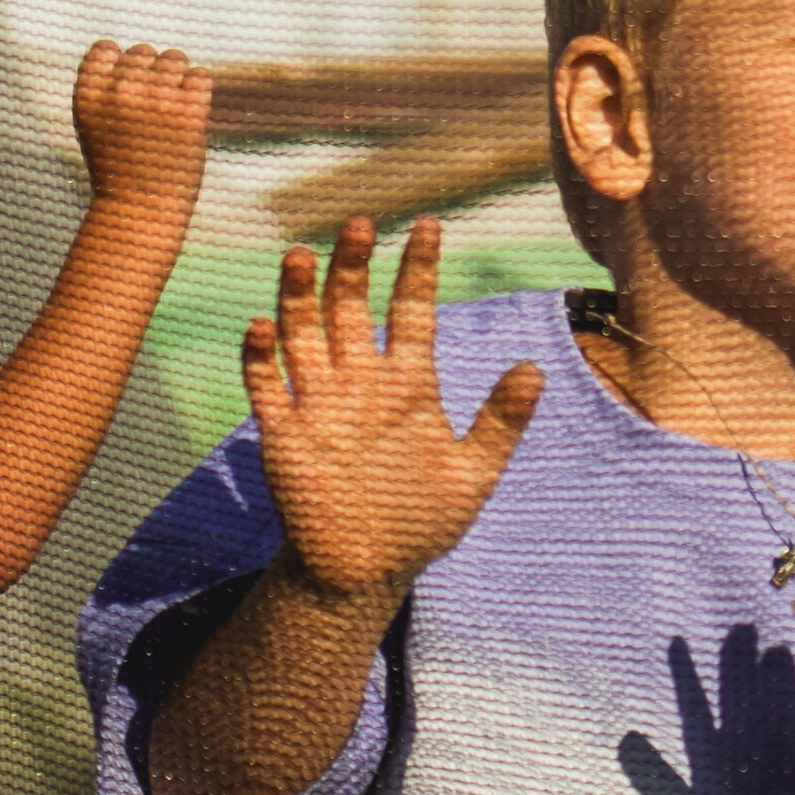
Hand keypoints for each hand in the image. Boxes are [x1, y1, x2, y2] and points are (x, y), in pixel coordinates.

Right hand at [72, 40, 211, 222]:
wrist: (140, 210)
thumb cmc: (118, 171)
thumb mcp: (94, 126)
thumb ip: (104, 92)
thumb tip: (129, 55)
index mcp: (89, 95)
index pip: (105, 48)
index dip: (120, 62)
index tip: (129, 85)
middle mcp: (120, 92)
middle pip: (144, 52)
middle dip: (153, 71)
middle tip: (158, 102)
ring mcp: (156, 101)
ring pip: (175, 58)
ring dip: (179, 75)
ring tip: (176, 102)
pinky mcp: (189, 114)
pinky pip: (201, 76)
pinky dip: (200, 87)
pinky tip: (193, 106)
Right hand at [243, 215, 540, 600]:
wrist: (366, 570)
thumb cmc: (422, 521)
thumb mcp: (474, 474)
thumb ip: (502, 421)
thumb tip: (534, 368)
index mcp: (408, 384)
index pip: (412, 311)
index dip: (418, 269)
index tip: (428, 225)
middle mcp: (360, 382)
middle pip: (351, 308)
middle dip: (353, 266)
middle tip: (360, 223)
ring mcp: (318, 403)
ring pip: (303, 333)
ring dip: (298, 294)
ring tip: (300, 253)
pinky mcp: (283, 433)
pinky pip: (266, 385)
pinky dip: (261, 355)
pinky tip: (263, 326)